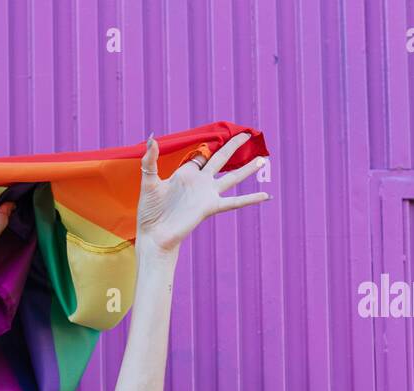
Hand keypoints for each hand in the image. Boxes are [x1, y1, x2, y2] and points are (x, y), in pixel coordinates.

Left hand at [136, 131, 269, 253]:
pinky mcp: (210, 207)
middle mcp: (199, 182)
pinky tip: (265, 196)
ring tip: (263, 159)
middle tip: (247, 134)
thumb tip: (152, 137)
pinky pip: (234, 202)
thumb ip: (150, 160)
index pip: (202, 154)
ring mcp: (207, 194)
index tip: (223, 132)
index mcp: (185, 173)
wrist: (155, 235)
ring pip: (232, 178)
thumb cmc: (150, 211)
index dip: (211, 144)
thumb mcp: (149, 182)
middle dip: (233, 146)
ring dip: (247, 168)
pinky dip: (250, 199)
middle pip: (221, 159)